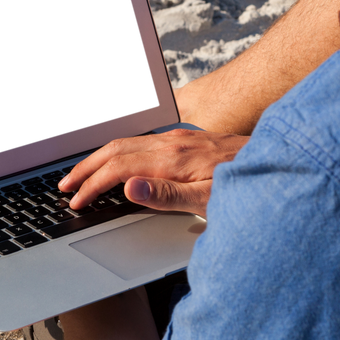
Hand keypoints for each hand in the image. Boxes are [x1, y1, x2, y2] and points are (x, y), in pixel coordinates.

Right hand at [58, 129, 247, 216]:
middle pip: (115, 150)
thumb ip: (167, 195)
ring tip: (80, 175)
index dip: (93, 186)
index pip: (118, 170)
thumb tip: (129, 187)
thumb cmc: (245, 187)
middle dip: (85, 168)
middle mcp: (171, 143)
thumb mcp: (208, 201)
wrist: (276, 162)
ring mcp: (177, 138)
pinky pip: (139, 141)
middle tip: (63, 186)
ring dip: (98, 158)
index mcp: (172, 160)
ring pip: (125, 142)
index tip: (76, 201)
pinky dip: (117, 152)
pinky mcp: (184, 139)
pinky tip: (115, 162)